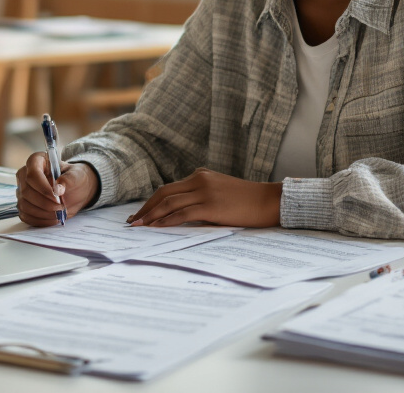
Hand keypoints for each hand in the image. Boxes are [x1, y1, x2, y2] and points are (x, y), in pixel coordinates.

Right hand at [15, 152, 99, 226]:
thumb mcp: (77, 176)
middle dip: (45, 203)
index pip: (32, 174)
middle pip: (26, 191)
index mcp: (37, 161)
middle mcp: (25, 175)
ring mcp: (22, 191)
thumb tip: (58, 189)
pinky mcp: (24, 205)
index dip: (43, 187)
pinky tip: (53, 219)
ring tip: (59, 213)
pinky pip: (26, 216)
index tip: (57, 196)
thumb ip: (69, 180)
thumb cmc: (75, 179)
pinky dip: (40, 220)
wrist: (75, 190)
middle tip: (61, 207)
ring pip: (24, 205)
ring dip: (43, 213)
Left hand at [127, 168, 281, 227]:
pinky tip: (156, 228)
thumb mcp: (220, 194)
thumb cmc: (247, 202)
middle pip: (164, 193)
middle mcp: (200, 180)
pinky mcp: (210, 205)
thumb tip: (179, 217)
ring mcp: (205, 191)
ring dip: (151, 215)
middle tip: (133, 221)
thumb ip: (201, 199)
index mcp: (201, 175)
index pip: (169, 188)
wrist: (270, 201)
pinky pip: (181, 213)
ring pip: (169, 202)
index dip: (152, 201)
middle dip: (146, 208)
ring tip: (139, 226)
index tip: (142, 213)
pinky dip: (166, 221)